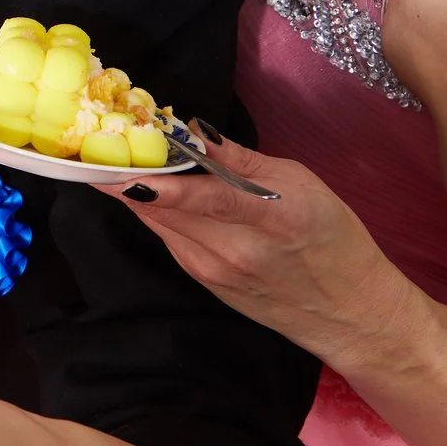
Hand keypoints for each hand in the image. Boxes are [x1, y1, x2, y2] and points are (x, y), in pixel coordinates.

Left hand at [98, 131, 410, 364]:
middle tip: (97, 142)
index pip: (206, 199)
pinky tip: (145, 190)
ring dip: (135, 192)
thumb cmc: (334, 239)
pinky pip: (169, 240)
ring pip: (159, 224)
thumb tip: (197, 131)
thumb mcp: (302, 184)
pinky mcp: (206, 283)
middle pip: (167, 210)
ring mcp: (217, 273)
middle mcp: (238, 251)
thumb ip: (242, 160)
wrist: (349, 314)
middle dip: (128, 176)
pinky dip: (155, 213)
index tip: (118, 162)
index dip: (160, 182)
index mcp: (274, 218)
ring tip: (110, 157)